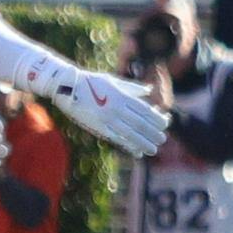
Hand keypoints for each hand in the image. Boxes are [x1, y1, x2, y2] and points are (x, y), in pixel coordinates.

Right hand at [21, 56, 170, 157]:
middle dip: (153, 133)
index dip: (156, 118)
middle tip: (162, 140)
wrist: (66, 86)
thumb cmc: (91, 82)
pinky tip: (137, 152)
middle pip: (140, 123)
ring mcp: (107, 118)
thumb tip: (149, 90)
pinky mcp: (97, 127)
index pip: (144, 109)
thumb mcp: (113, 80)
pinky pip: (116, 138)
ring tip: (154, 150)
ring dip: (143, 142)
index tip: (165, 123)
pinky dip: (128, 146)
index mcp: (121, 95)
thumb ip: (132, 88)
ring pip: (130, 133)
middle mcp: (116, 108)